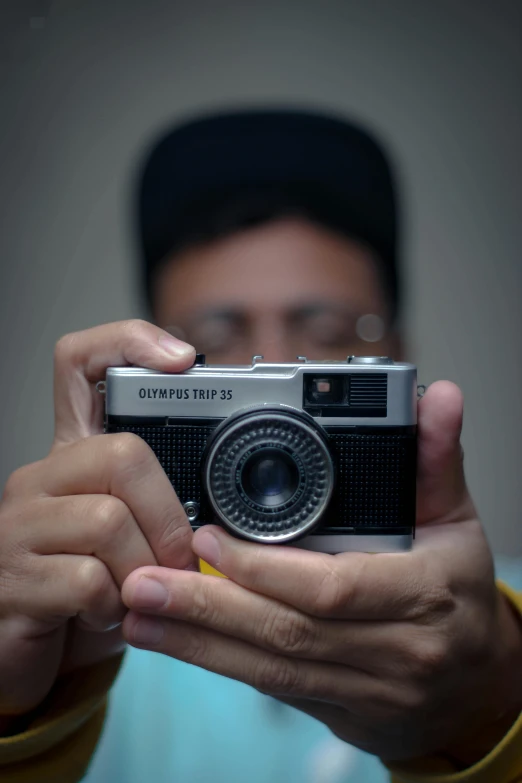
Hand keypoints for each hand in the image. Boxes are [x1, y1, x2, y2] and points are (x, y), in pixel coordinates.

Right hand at [0, 321, 195, 725]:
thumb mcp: (127, 535)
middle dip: (169, 516)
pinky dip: (115, 607)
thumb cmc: (89, 587)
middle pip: (122, 454)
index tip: (183, 358)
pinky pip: (87, 581)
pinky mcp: (12, 579)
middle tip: (179, 558)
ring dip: (146, 570)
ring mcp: (19, 525)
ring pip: (108, 521)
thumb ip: (160, 505)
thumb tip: (229, 504)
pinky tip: (108, 615)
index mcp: (73, 455)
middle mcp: (41, 476)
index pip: (81, 363)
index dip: (128, 343)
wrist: (30, 650)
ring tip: (142, 594)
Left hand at [122, 381, 521, 761]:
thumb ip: (436, 456)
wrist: (475, 688)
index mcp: (425, 593)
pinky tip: (168, 639)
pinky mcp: (336, 707)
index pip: (335, 586)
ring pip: (269, 666)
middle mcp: (396, 649)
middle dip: (209, 606)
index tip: (208, 536)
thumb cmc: (462, 592)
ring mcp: (365, 688)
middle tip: (143, 580)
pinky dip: (215, 661)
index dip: (267, 568)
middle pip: (288, 631)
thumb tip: (436, 395)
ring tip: (137, 611)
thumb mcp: (456, 519)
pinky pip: (269, 686)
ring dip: (197, 640)